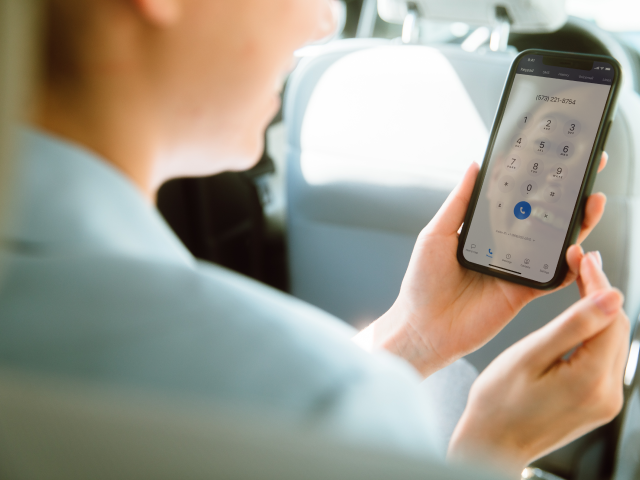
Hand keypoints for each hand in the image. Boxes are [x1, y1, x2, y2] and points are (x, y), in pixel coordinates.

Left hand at [354, 153, 608, 376]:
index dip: (536, 179)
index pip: (517, 199)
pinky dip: (570, 265)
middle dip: (568, 194)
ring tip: (592, 200)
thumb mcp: (437, 234)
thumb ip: (460, 202)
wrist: (422, 328)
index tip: (555, 155)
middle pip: (544, 217)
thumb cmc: (422, 282)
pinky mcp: (524, 293)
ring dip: (578, 223)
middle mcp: (506, 247)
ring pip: (556, 244)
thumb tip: (475, 166)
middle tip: (588, 168)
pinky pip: (554, 277)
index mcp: (485, 230)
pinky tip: (579, 246)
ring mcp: (518, 269)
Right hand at [447, 252, 628, 476]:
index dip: (597, 282)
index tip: (583, 257)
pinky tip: (579, 319)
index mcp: (591, 381)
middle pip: (616, 328)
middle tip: (582, 262)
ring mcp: (605, 401)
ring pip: (613, 342)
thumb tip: (610, 298)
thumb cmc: (498, 403)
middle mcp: (607, 394)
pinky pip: (604, 358)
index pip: (609, 316)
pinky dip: (594, 334)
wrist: (492, 444)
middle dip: (600, 291)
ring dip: (598, 311)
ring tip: (581, 281)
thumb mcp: (530, 356)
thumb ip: (572, 326)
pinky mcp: (597, 403)